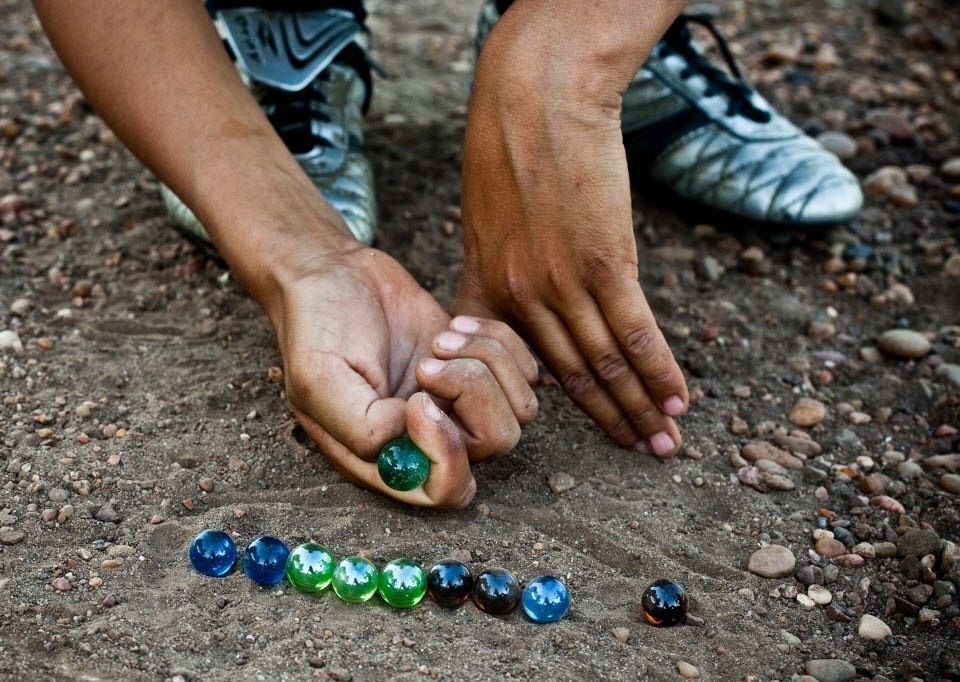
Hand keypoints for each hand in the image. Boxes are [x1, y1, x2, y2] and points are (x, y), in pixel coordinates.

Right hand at [271, 247, 537, 507]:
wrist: (334, 273)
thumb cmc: (317, 327)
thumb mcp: (318, 378)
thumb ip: (361, 425)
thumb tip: (411, 434)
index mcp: (385, 457)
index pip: (444, 489)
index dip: (447, 454)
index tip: (420, 400)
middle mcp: (429, 439)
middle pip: (494, 443)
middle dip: (472, 393)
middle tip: (428, 359)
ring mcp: (460, 404)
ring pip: (519, 408)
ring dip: (486, 362)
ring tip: (441, 338)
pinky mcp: (480, 367)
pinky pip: (525, 371)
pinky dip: (499, 341)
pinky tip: (455, 325)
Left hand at [454, 4, 688, 456]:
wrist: (534, 100)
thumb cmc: (507, 151)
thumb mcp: (483, 221)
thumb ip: (498, 270)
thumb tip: (521, 300)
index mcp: (487, 293)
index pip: (529, 367)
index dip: (565, 404)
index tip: (590, 428)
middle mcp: (521, 300)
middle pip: (572, 376)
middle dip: (611, 420)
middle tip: (643, 453)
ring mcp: (561, 285)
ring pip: (605, 363)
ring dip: (641, 406)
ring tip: (666, 442)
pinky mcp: (602, 262)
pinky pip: (634, 331)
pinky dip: (658, 369)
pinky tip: (678, 398)